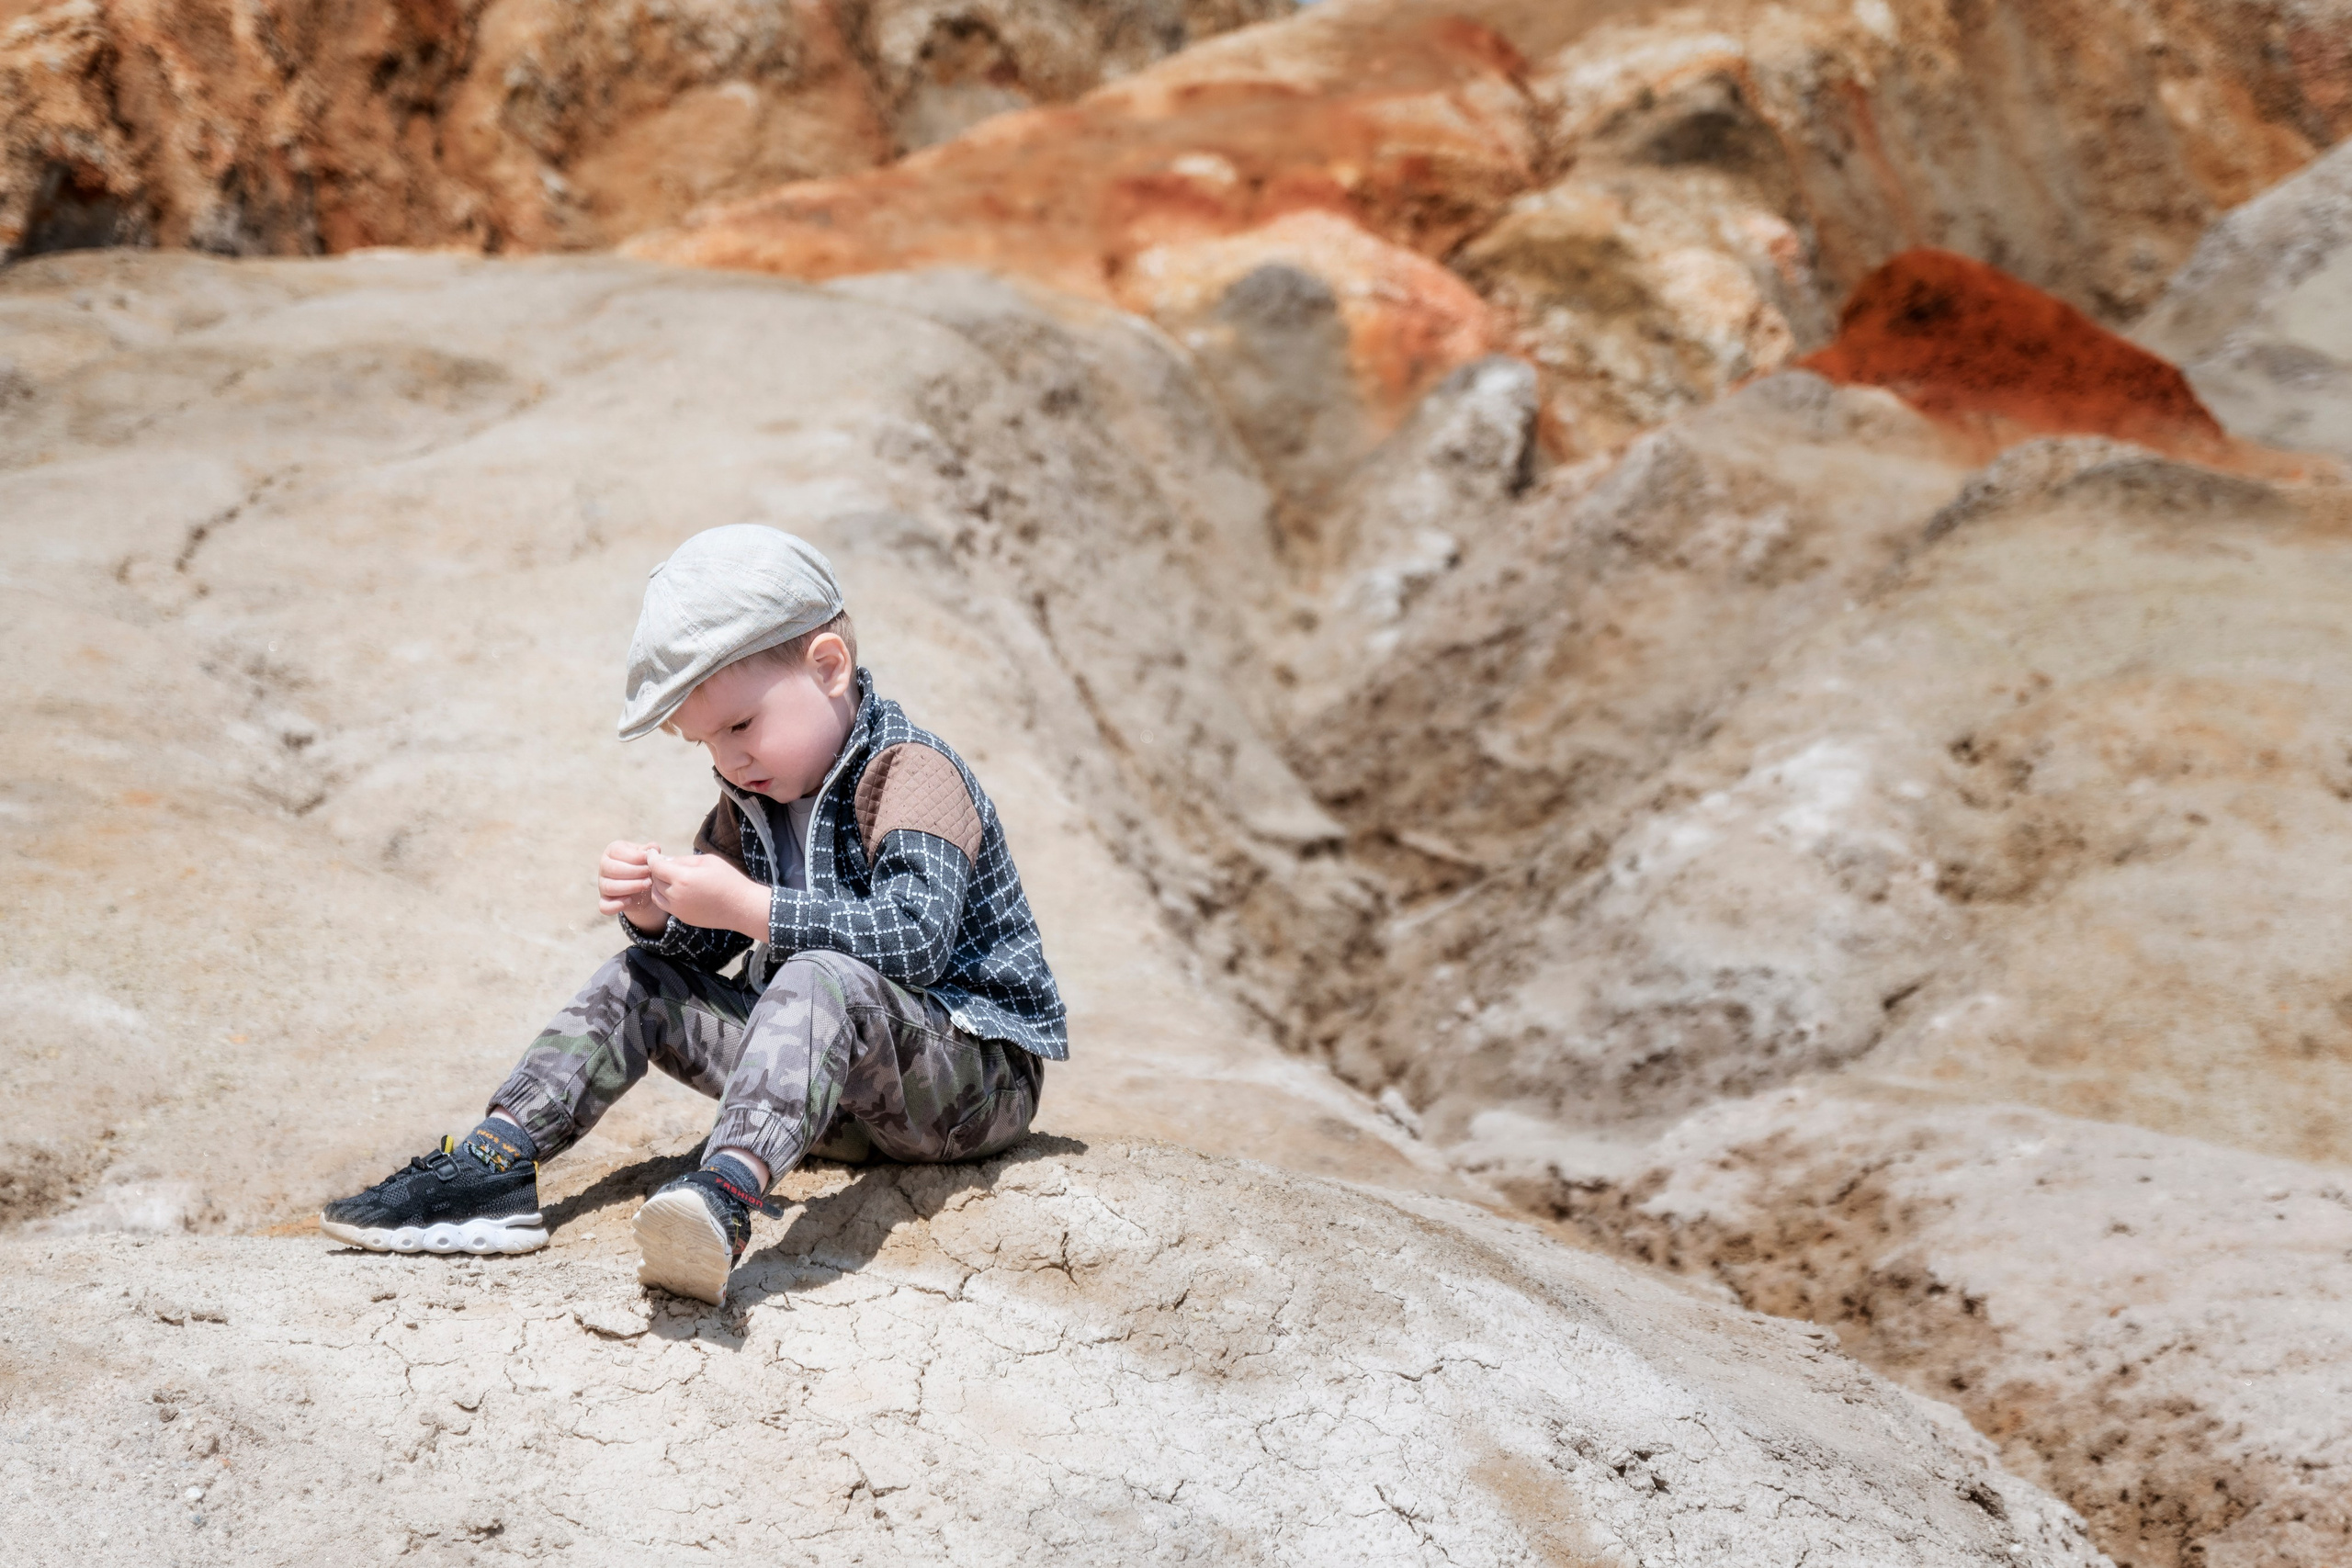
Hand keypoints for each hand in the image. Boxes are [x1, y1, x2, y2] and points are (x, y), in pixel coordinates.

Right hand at [598, 840, 665, 932]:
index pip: (617, 851)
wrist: (645, 889)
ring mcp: (602, 884)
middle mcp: (604, 866)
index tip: (650, 862)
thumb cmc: (645, 867)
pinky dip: (616, 905)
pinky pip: (604, 906)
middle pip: (613, 869)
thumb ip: (650, 851)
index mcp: (612, 851)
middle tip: (650, 874)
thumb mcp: (648, 857)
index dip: (635, 857)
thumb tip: (654, 847)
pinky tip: (629, 901)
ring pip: (609, 887)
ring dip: (630, 886)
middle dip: (634, 872)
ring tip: (647, 884)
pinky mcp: (604, 901)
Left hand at [647, 851, 769, 941]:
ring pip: (656, 895)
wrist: (742, 907)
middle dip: (657, 870)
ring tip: (670, 877)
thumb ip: (684, 860)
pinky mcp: (683, 918)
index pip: (656, 866)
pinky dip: (667, 896)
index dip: (652, 857)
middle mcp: (676, 895)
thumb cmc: (729, 879)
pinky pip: (667, 905)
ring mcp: (678, 909)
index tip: (652, 852)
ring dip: (659, 885)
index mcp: (682, 878)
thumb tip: (666, 860)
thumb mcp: (708, 860)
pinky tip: (679, 890)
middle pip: (654, 880)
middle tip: (665, 863)